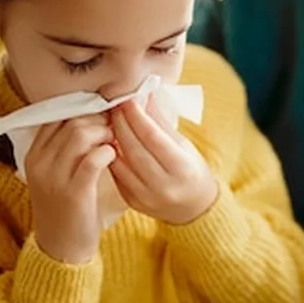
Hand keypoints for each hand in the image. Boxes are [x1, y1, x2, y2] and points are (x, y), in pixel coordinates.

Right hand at [24, 115, 115, 263]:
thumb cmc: (66, 206)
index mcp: (33, 155)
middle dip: (97, 119)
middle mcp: (40, 163)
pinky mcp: (74, 192)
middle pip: (70, 121)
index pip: (56, 117)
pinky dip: (107, 152)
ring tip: (113, 141)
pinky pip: (92, 160)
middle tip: (113, 126)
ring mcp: (54, 177)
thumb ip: (64, 148)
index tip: (100, 114)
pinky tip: (113, 156)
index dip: (82, 110)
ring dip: (104, 133)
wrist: (62, 247)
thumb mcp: (55, 174)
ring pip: (80, 135)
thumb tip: (89, 116)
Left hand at [109, 97, 218, 224]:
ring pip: (120, 162)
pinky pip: (116, 175)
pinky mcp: (133, 202)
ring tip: (109, 121)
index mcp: (182, 168)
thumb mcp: (183, 144)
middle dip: (121, 123)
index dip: (137, 116)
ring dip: (111, 139)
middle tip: (114, 106)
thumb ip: (161, 122)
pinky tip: (109, 141)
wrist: (194, 207)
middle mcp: (164, 186)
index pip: (153, 137)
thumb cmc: (191, 170)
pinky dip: (111, 156)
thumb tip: (144, 95)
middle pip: (134, 148)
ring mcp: (146, 197)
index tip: (128, 100)